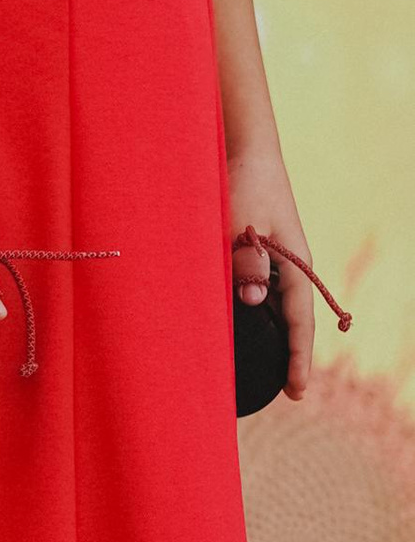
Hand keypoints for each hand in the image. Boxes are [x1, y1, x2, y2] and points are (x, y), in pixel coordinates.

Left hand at [229, 147, 327, 399]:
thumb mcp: (240, 223)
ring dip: (270, 333)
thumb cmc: (240, 184)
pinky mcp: (259, 249)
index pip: (301, 322)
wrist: (243, 148)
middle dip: (289, 353)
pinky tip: (240, 323)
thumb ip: (246, 261)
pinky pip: (260, 288)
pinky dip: (255, 310)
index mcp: (296, 264)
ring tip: (259, 365)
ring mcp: (276, 257)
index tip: (296, 393)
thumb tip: (254, 300)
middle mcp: (291, 265)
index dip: (298, 359)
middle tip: (281, 390)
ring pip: (276, 306)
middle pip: (293, 320)